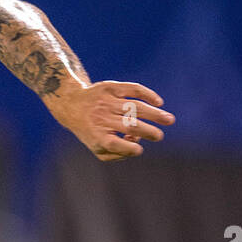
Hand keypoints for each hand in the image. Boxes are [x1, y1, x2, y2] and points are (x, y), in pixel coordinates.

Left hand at [44, 81, 174, 160]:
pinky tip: (159, 102)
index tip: (140, 150)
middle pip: (129, 125)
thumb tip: (136, 146)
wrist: (72, 104)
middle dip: (148, 131)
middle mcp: (101, 118)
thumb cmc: (91, 130)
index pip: (114, 143)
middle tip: (160, 136)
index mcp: (97, 135)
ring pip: (135, 107)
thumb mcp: (97, 148)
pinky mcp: (111, 87)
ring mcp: (107, 101)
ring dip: (155, 114)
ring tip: (169, 120)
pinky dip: (147, 94)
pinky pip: (133, 89)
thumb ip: (116, 154)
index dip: (128, 147)